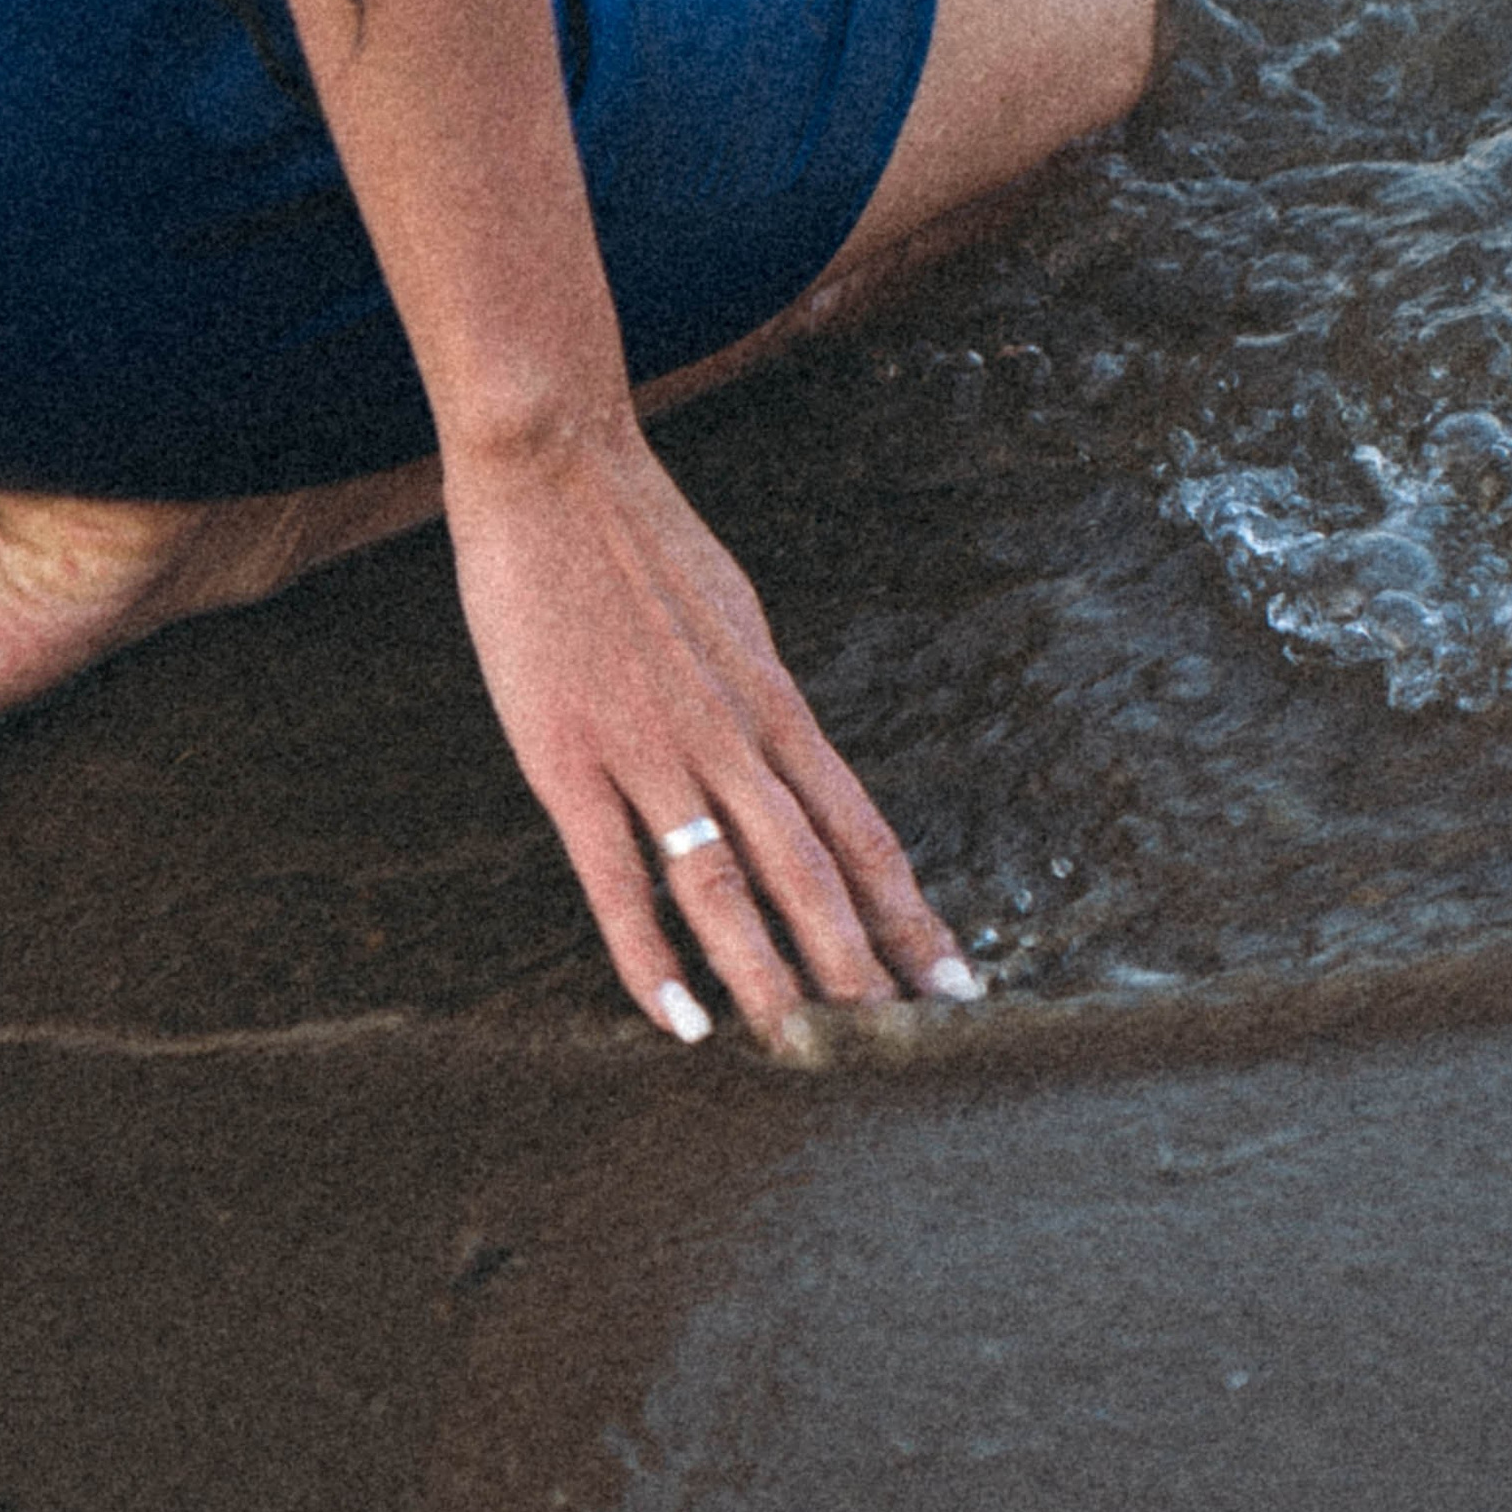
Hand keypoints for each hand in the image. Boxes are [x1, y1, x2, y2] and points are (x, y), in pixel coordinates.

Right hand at [440, 406, 979, 1047]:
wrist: (555, 464)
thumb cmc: (637, 536)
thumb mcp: (730, 616)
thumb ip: (756, 695)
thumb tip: (788, 754)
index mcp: (773, 701)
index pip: (862, 827)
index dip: (912, 910)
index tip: (956, 979)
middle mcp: (730, 735)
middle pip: (815, 869)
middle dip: (864, 962)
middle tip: (906, 1046)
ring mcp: (652, 749)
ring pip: (729, 882)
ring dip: (773, 972)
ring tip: (807, 1047)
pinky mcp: (569, 757)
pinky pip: (616, 874)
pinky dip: (649, 953)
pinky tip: (680, 1017)